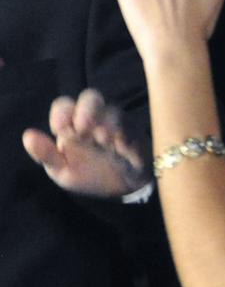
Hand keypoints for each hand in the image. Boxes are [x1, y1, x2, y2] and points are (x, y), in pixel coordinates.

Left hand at [22, 87, 148, 196]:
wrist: (122, 189)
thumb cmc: (89, 175)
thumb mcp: (62, 170)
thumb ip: (46, 154)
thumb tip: (28, 135)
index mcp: (72, 125)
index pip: (64, 105)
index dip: (62, 113)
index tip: (59, 130)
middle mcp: (95, 119)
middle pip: (91, 97)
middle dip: (87, 109)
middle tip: (84, 129)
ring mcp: (116, 125)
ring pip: (113, 109)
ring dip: (107, 122)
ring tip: (103, 141)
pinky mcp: (135, 135)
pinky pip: (132, 128)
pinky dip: (124, 136)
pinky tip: (120, 149)